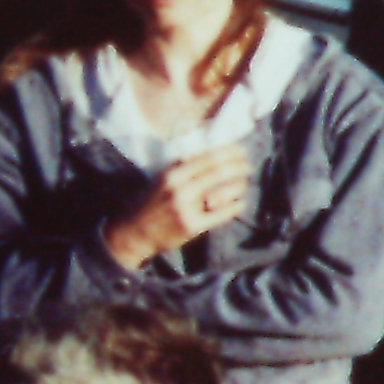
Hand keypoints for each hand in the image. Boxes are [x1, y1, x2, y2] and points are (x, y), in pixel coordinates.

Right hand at [105, 142, 253, 267]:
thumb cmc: (152, 204)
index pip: (207, 159)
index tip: (241, 150)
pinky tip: (240, 203)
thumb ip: (183, 168)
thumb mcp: (162, 180)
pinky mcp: (193, 226)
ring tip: (243, 183)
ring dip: (239, 185)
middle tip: (248, 165)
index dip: (228, 153)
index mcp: (172, 175)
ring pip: (224, 192)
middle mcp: (180, 190)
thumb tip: (211, 153)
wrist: (135, 233)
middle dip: (238, 167)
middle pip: (218, 173)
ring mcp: (187, 209)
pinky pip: (222, 214)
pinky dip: (235, 206)